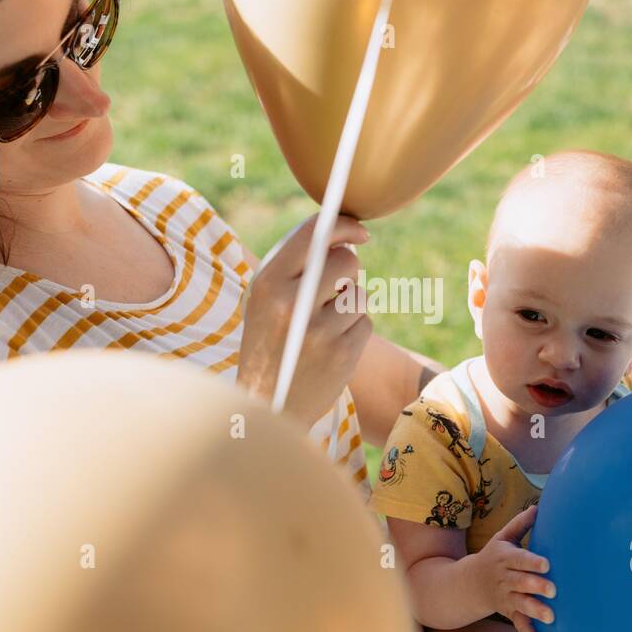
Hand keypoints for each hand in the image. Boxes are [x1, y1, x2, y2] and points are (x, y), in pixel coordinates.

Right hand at [237, 214, 373, 428]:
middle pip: (347, 262)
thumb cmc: (269, 343)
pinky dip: (354, 331)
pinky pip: (365, 323)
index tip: (361, 230)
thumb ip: (298, 264)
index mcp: (267, 282)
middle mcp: (290, 303)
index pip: (314, 234)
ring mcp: (317, 331)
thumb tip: (346, 233)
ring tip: (322, 326)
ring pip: (358, 294)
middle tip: (333, 289)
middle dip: (348, 271)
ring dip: (349, 306)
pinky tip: (330, 347)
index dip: (344, 225)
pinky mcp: (341, 355)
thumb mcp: (266, 299)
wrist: (267, 406)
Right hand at [467, 505, 554, 631]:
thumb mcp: (502, 538)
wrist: (467, 584)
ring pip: (521, 604)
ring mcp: (506, 597)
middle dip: (535, 586)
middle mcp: (504, 579)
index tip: (547, 564)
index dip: (532, 562)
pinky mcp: (509, 612)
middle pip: (520, 582)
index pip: (519, 559)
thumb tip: (538, 506)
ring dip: (535, 610)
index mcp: (505, 558)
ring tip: (551, 617)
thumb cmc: (493, 557)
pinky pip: (519, 625)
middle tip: (553, 590)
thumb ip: (520, 524)